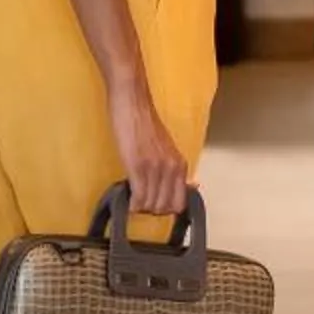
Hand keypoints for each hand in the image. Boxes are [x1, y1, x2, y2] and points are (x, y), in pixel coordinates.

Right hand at [109, 73, 188, 220]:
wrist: (132, 103)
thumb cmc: (145, 123)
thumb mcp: (166, 148)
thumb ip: (172, 167)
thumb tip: (185, 185)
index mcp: (180, 164)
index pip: (180, 202)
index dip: (166, 208)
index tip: (154, 203)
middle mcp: (171, 168)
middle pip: (165, 207)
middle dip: (152, 210)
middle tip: (141, 202)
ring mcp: (155, 168)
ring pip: (151, 205)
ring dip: (141, 207)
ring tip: (133, 199)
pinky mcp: (137, 166)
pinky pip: (139, 197)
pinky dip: (132, 204)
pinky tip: (127, 200)